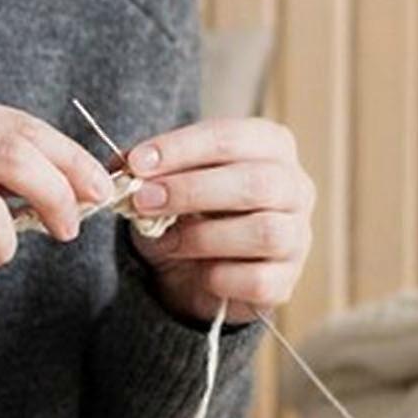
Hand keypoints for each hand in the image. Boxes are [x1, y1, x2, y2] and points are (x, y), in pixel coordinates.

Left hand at [117, 118, 314, 324]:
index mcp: (270, 147)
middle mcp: (295, 187)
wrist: (193, 275)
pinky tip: (199, 274)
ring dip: (203, 236)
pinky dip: (220, 278)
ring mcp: (297, 236)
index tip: (137, 162)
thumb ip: (145, 170)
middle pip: (256, 182)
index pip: (231, 137)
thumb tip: (120, 165)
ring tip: (166, 241)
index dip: (181, 148)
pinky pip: (258, 280)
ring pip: (264, 231)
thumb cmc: (186, 214)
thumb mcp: (162, 184)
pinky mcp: (285, 281)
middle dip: (191, 191)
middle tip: (143, 200)